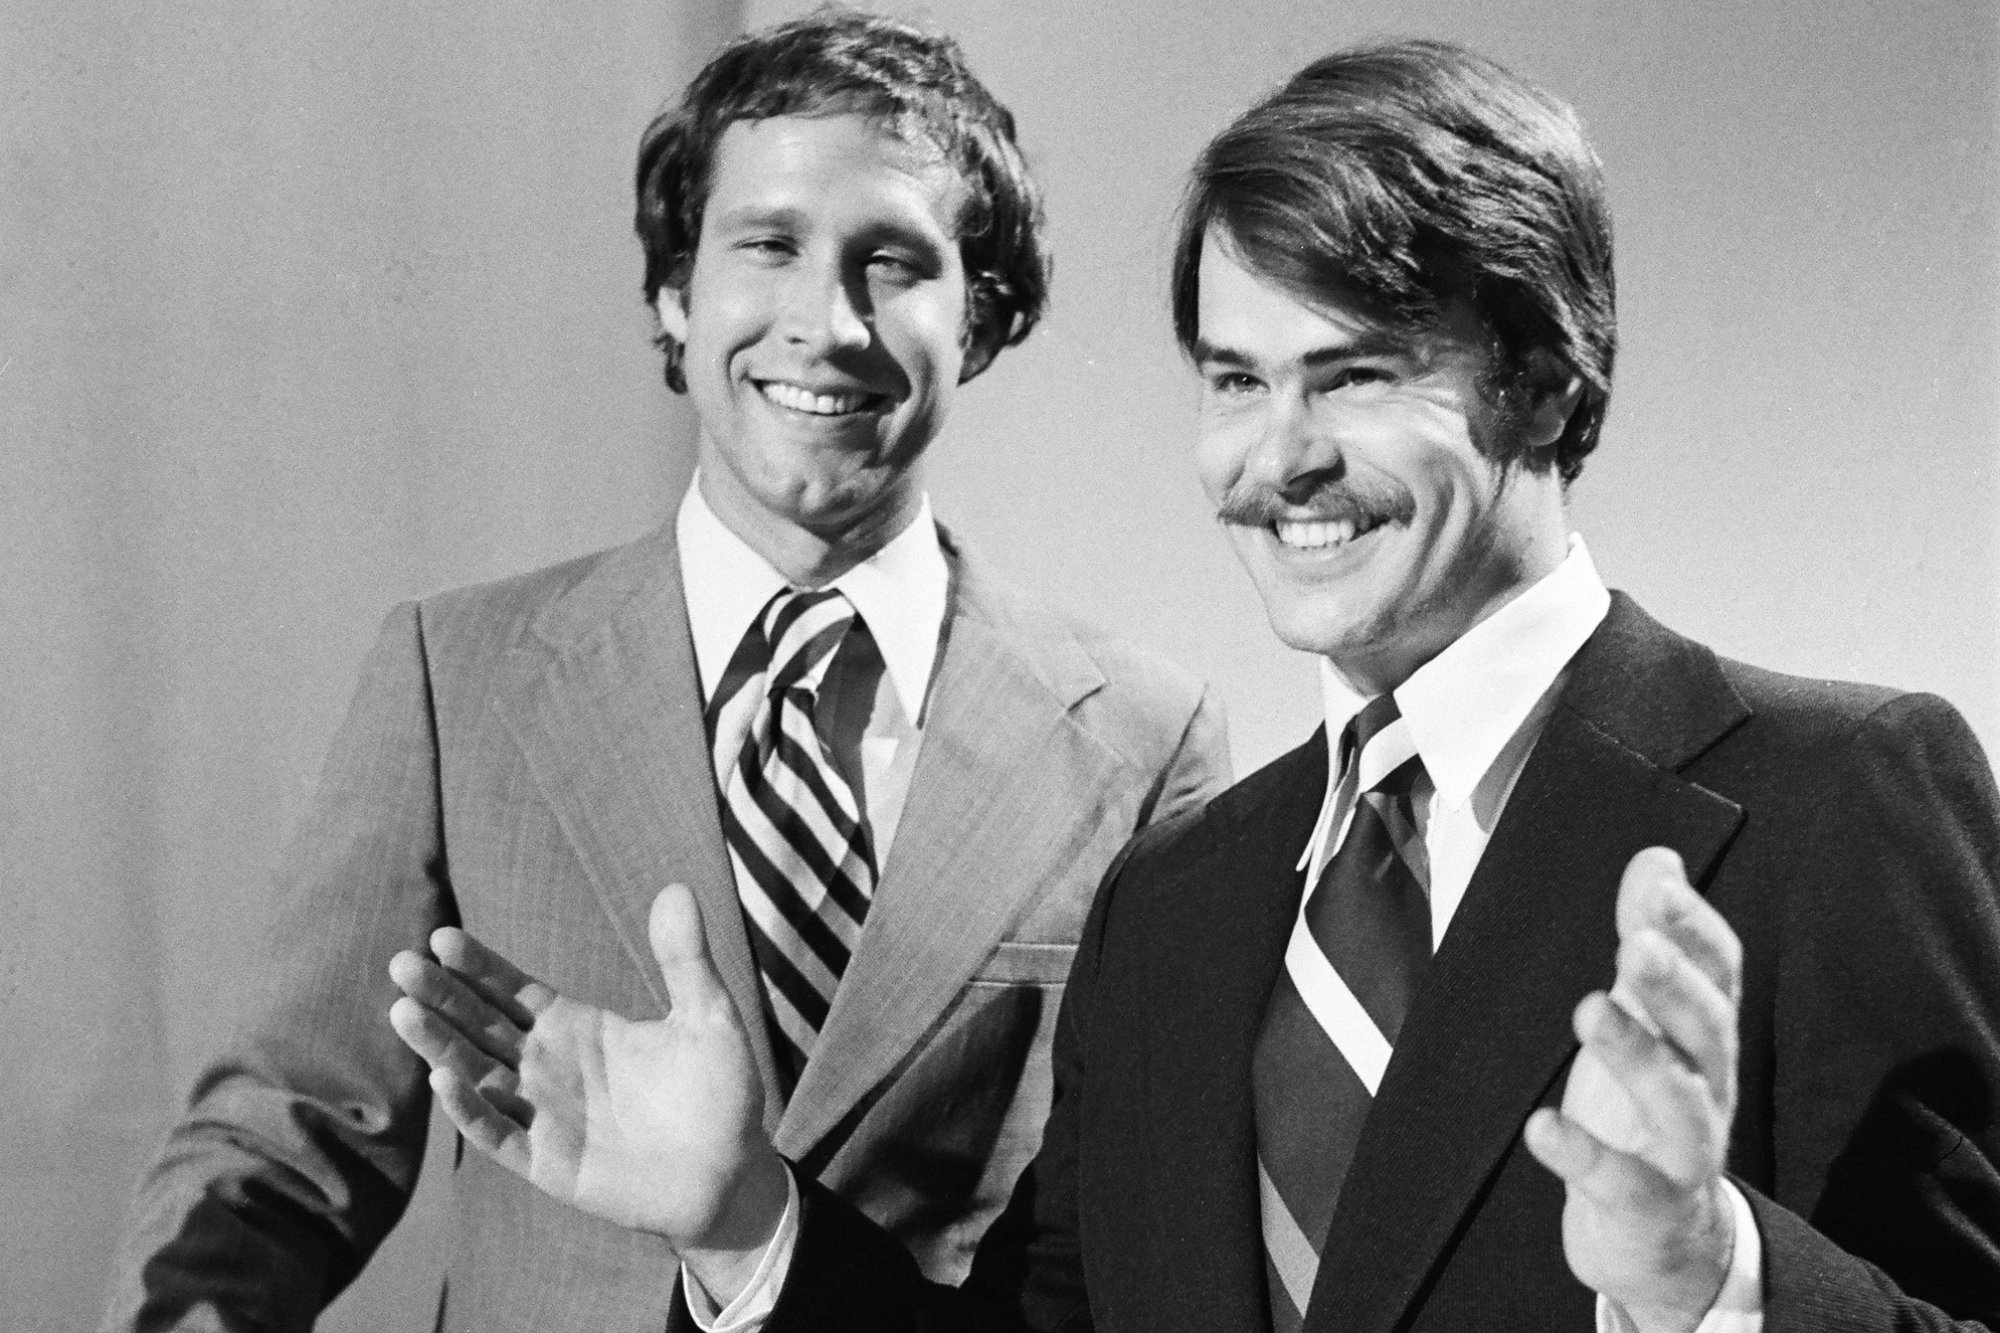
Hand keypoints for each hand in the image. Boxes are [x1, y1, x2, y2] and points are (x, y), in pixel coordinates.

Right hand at [387, 884, 787, 1298]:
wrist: (731, 1172)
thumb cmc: (719, 1092)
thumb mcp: (708, 1016)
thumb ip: (685, 959)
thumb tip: (677, 889)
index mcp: (576, 1027)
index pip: (511, 991)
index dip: (477, 966)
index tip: (442, 937)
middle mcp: (548, 1067)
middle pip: (480, 1025)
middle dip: (441, 995)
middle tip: (403, 964)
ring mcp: (543, 1114)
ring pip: (476, 1074)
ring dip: (439, 1045)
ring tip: (403, 1010)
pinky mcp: (548, 1162)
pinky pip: (498, 1133)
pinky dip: (470, 1109)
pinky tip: (443, 1079)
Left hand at [1523, 847, 1742, 1332]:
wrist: (1661, 1238)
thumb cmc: (1645, 1111)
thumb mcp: (1645, 1020)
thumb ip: (1648, 939)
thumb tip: (1658, 859)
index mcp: (1703, 1038)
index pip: (1720, 975)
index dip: (1696, 930)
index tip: (1661, 886)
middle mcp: (1707, 1089)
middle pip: (1708, 1031)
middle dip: (1675, 985)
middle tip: (1634, 943)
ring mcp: (1684, 1151)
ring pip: (1677, 1101)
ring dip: (1635, 1055)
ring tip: (1588, 1010)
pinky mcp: (1648, 1205)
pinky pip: (1622, 1182)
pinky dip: (1582, 1155)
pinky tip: (1542, 1127)